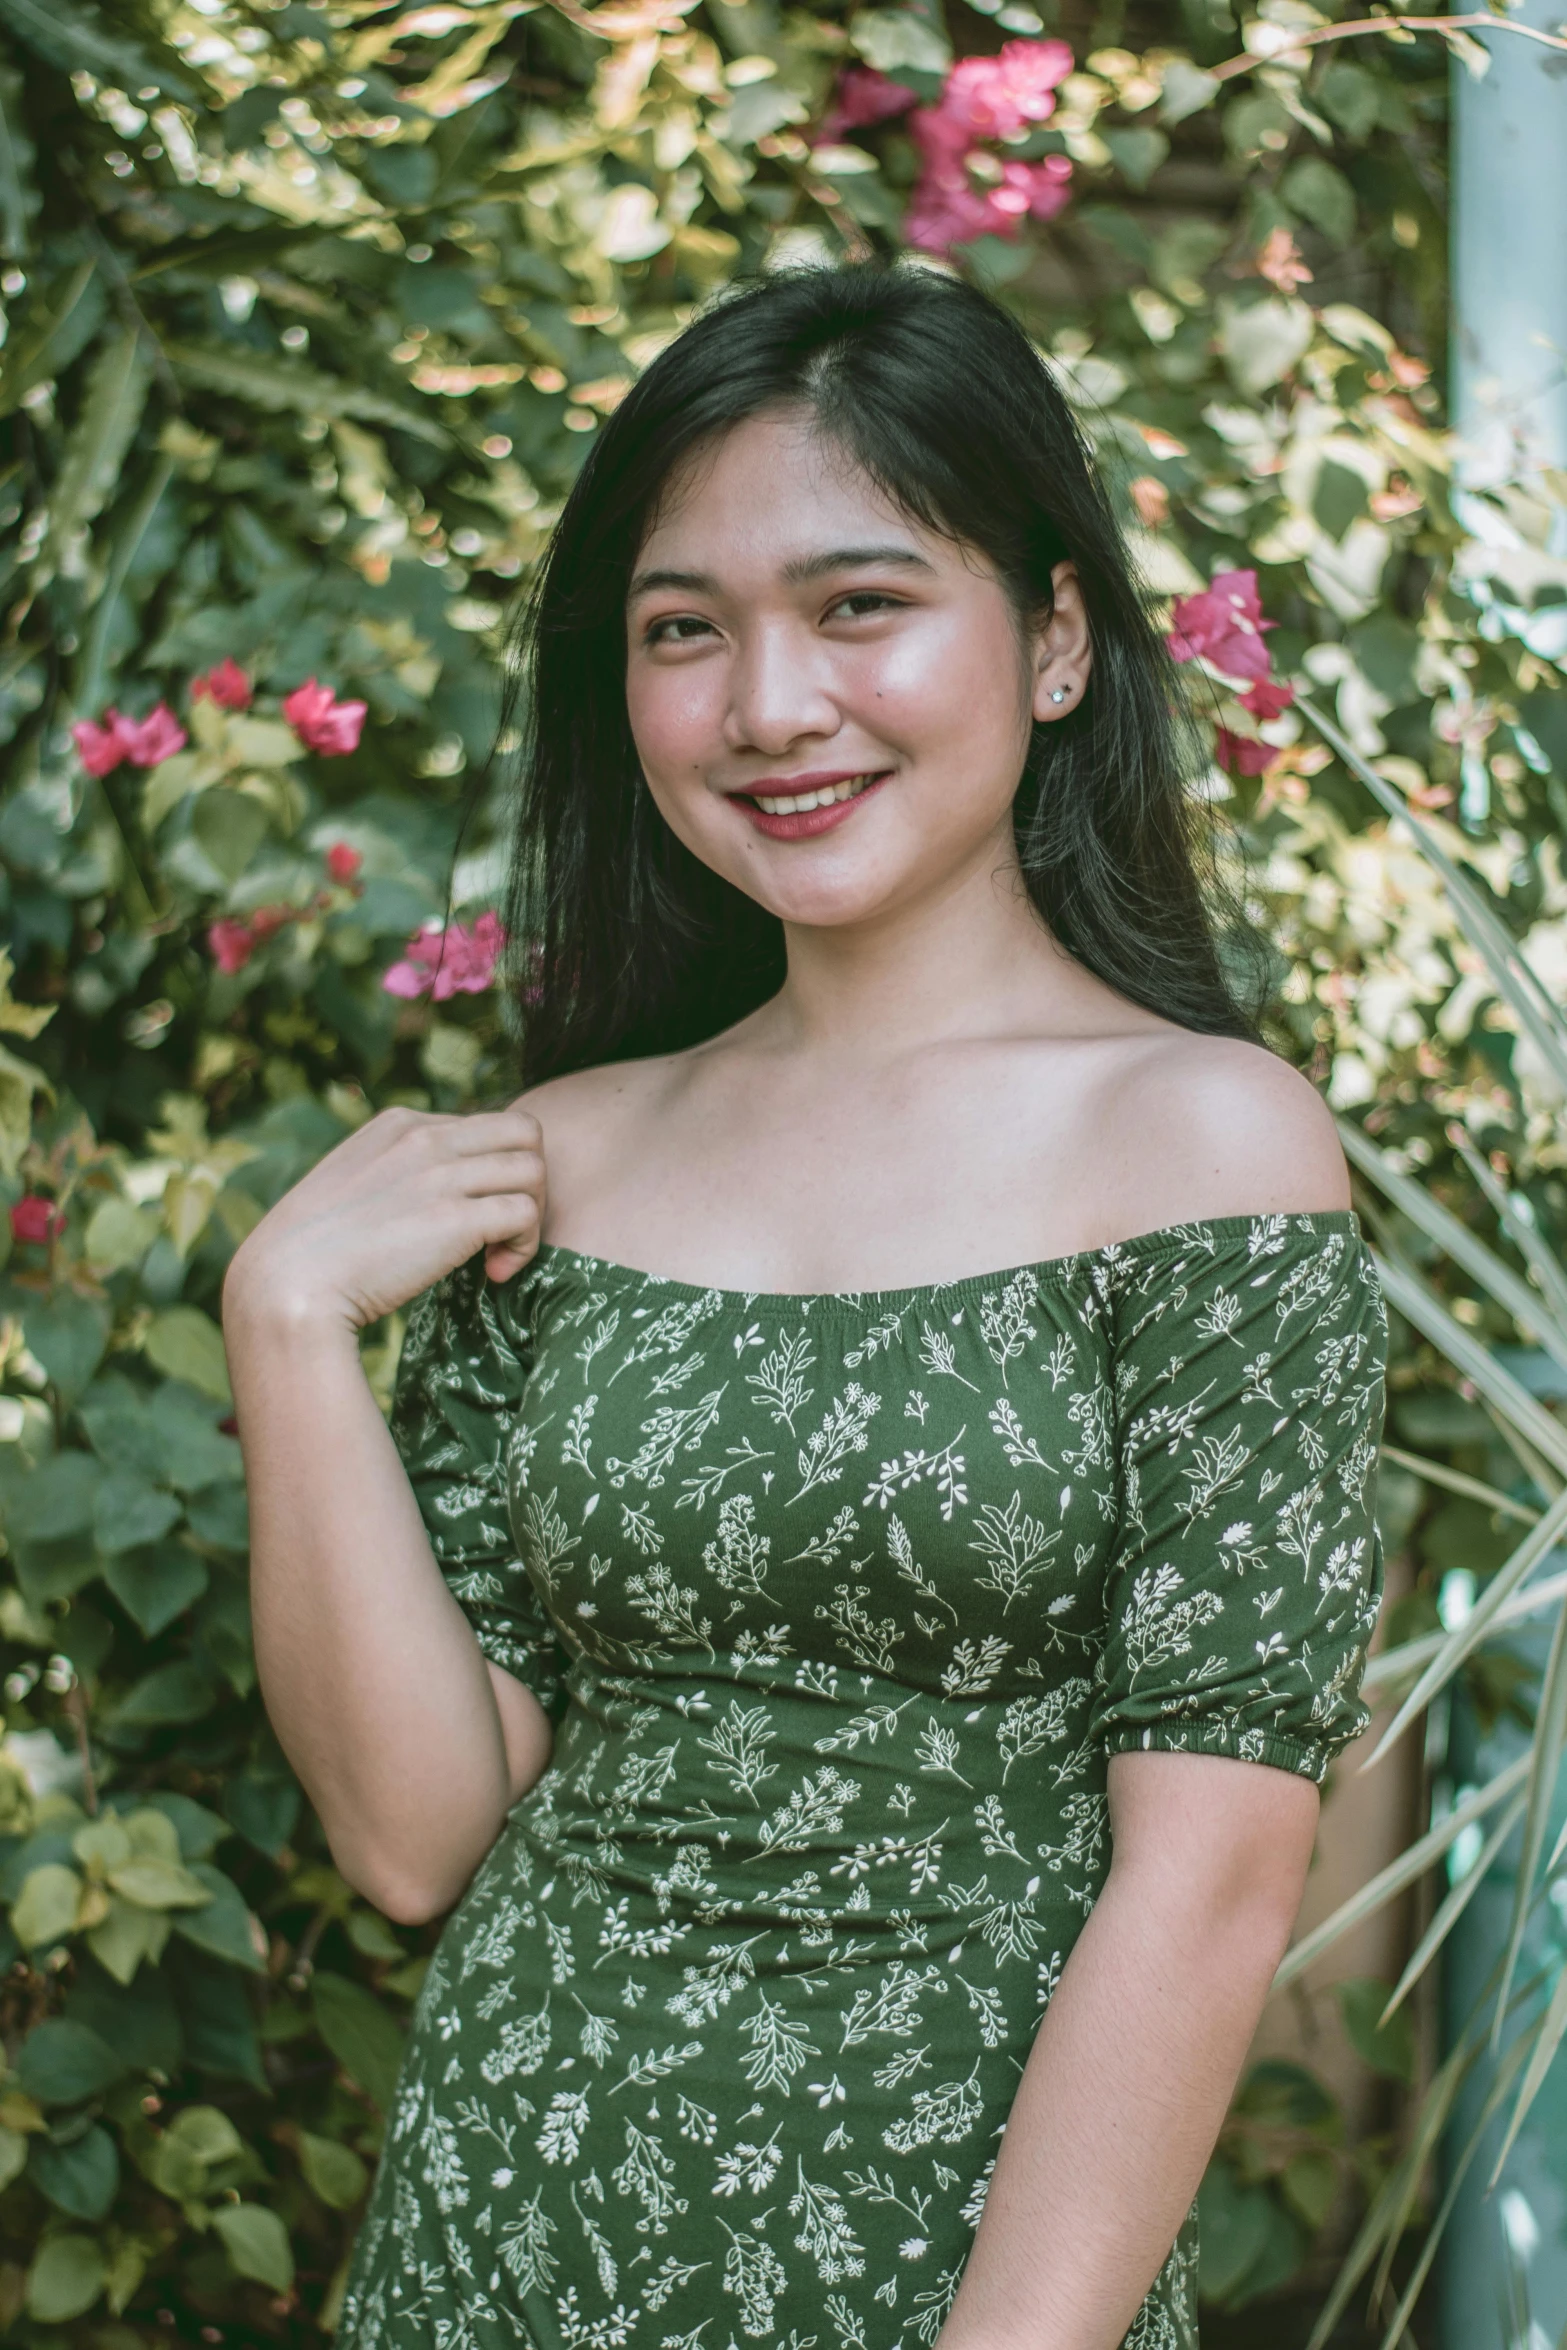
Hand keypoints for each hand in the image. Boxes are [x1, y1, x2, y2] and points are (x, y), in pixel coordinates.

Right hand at [223, 1102, 545, 1337]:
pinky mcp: (455, 1218)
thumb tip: (432, 1195)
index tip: (469, 1217)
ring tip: (500, 1254)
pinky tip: (496, 1273)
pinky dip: (525, 1246)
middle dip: (528, 1182)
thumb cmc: (312, 1253)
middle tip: (504, 1229)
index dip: (491, 1172)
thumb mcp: (351, 1186)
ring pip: (535, 1170)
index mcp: (399, 1124)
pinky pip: (526, 1214)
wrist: (285, 1287)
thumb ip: (395, 1174)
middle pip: (524, 1134)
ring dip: (532, 1216)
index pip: (484, 1126)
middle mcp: (425, 1137)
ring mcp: (441, 1174)